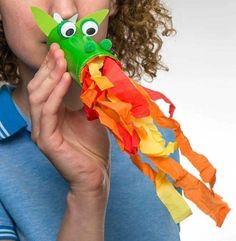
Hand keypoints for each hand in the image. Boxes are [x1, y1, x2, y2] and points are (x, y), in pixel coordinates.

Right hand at [27, 43, 109, 194]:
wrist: (96, 175)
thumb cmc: (94, 148)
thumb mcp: (90, 118)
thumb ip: (86, 100)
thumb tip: (91, 78)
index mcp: (53, 116)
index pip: (47, 87)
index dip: (52, 68)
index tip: (61, 51)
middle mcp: (44, 122)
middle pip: (40, 88)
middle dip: (49, 67)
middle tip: (59, 50)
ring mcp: (42, 131)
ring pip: (40, 97)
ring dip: (51, 76)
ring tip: (62, 60)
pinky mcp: (47, 140)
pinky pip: (48, 111)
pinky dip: (56, 94)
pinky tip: (65, 79)